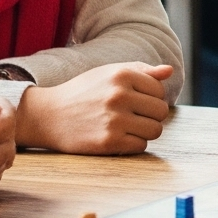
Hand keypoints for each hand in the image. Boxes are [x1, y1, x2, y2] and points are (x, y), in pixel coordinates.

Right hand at [17, 64, 173, 153]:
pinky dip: (133, 145)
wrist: (48, 115)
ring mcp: (114, 119)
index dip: (150, 99)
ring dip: (144, 132)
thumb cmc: (83, 92)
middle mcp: (120, 95)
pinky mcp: (108, 141)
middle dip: (150, 116)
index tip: (135, 102)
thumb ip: (142, 71)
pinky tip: (117, 138)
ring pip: (155, 131)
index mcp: (122, 74)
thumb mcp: (109, 73)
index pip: (159, 91)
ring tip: (127, 128)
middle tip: (133, 117)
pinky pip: (141, 146)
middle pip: (161, 111)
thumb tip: (169, 71)